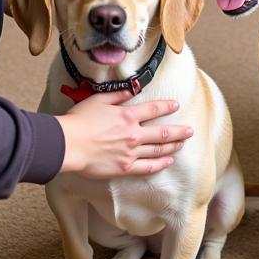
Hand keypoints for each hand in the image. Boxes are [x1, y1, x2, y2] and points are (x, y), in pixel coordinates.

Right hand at [56, 92, 193, 177]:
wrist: (68, 144)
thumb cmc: (79, 120)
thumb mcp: (98, 100)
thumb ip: (118, 96)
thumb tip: (131, 91)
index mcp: (127, 115)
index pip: (154, 109)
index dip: (167, 107)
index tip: (176, 106)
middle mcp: (133, 134)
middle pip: (163, 132)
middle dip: (179, 131)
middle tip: (190, 131)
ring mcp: (130, 152)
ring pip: (158, 149)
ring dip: (173, 146)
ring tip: (183, 144)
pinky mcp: (125, 167)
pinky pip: (148, 167)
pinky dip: (160, 164)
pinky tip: (168, 161)